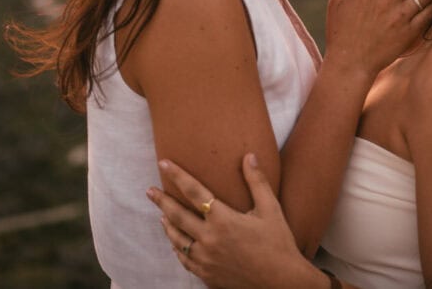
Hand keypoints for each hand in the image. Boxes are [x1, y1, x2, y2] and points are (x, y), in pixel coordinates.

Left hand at [147, 154, 322, 288]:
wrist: (282, 282)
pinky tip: (176, 243)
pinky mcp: (207, 274)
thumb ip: (256, 182)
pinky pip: (184, 259)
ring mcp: (206, 259)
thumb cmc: (278, 244)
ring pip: (177, 238)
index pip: (194, 191)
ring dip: (167, 224)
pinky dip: (177, 248)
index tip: (164, 163)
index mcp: (223, 219)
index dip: (178, 176)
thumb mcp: (271, 209)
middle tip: (149, 190)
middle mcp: (209, 239)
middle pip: (177, 215)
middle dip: (161, 200)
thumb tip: (249, 156)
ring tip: (161, 214)